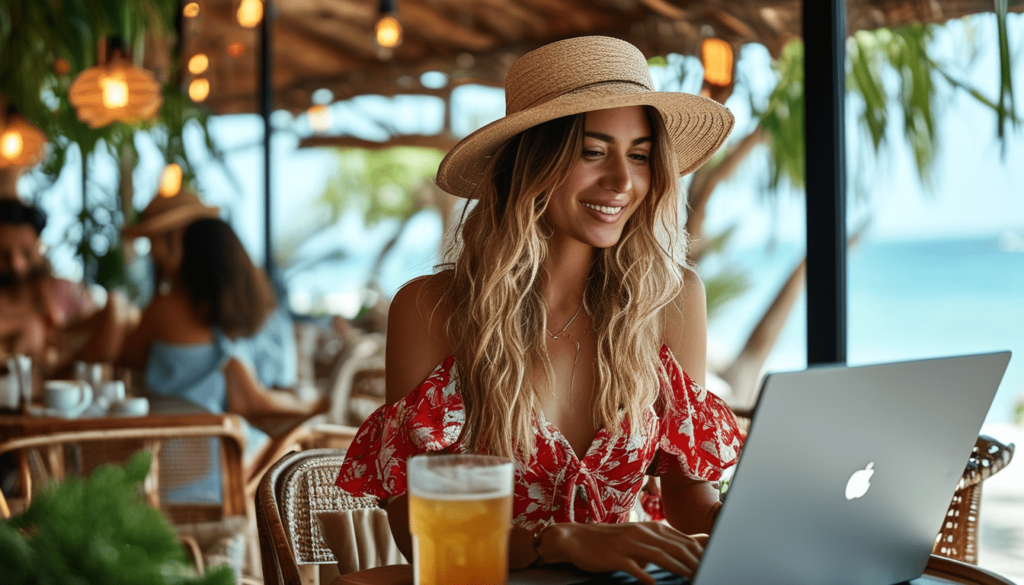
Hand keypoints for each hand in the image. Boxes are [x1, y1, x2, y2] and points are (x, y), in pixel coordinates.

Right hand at [539, 522, 707, 584]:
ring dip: (678, 568)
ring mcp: (628, 543)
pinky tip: (653, 584)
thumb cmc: (612, 542)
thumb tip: (688, 552)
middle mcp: (642, 532)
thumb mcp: (638, 538)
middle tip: (708, 573)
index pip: (682, 540)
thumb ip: (662, 544)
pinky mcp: (615, 555)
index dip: (699, 554)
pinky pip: (633, 566)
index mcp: (651, 528)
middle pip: (676, 547)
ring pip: (659, 556)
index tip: (713, 565)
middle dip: (695, 561)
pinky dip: (645, 575)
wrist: (578, 539)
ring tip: (692, 578)